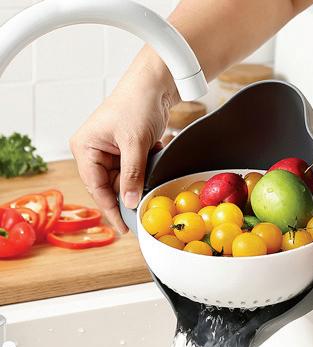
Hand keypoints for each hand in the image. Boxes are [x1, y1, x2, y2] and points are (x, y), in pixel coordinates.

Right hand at [70, 49, 177, 233]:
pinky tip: (154, 150)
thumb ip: (132, 175)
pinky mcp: (127, 149)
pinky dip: (147, 165)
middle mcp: (94, 152)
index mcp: (85, 149)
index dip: (111, 209)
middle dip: (131, 190)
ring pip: (126, 179)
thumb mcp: (134, 143)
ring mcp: (111, 151)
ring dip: (142, 176)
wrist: (156, 83)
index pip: (96, 188)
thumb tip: (129, 202)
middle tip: (147, 199)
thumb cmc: (137, 104)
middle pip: (111, 186)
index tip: (124, 227)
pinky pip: (136, 169)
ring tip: (151, 160)